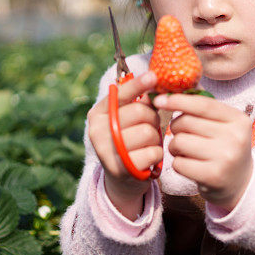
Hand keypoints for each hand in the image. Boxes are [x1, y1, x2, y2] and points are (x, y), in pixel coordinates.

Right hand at [87, 71, 161, 212]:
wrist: (122, 178)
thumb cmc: (129, 140)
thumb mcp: (128, 120)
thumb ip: (138, 102)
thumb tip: (155, 82)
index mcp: (97, 114)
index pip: (120, 94)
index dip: (138, 84)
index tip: (154, 76)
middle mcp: (97, 131)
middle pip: (140, 112)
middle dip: (153, 118)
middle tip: (151, 127)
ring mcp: (107, 151)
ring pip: (148, 132)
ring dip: (156, 138)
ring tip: (148, 144)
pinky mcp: (121, 170)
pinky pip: (153, 152)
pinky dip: (157, 155)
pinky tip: (148, 158)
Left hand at [153, 93, 253, 210]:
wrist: (239, 183)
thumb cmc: (224, 147)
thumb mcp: (224, 124)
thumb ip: (203, 105)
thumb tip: (176, 86)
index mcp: (239, 119)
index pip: (203, 104)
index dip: (178, 100)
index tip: (159, 100)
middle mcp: (235, 137)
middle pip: (186, 122)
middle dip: (176, 127)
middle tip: (182, 134)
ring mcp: (225, 158)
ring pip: (179, 142)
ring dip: (175, 146)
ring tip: (185, 151)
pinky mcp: (213, 176)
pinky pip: (178, 163)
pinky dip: (178, 163)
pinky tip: (189, 165)